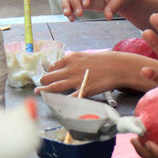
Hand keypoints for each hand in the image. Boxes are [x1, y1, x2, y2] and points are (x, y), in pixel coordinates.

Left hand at [36, 50, 157, 95]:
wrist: (118, 67)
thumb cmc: (106, 60)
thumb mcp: (88, 54)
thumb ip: (76, 58)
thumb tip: (68, 58)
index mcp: (71, 59)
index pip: (54, 66)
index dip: (50, 71)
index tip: (49, 75)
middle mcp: (70, 69)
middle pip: (50, 76)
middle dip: (44, 81)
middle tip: (40, 85)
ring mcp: (75, 80)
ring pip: (54, 87)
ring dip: (44, 91)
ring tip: (38, 93)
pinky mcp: (82, 90)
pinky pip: (68, 98)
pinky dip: (59, 101)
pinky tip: (54, 103)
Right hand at [60, 0, 134, 20]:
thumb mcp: (120, 0)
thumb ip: (114, 7)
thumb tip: (108, 17)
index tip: (86, 6)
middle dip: (75, 2)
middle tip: (80, 14)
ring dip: (67, 5)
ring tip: (69, 16)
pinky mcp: (80, 0)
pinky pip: (69, 3)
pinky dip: (69, 10)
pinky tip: (72, 19)